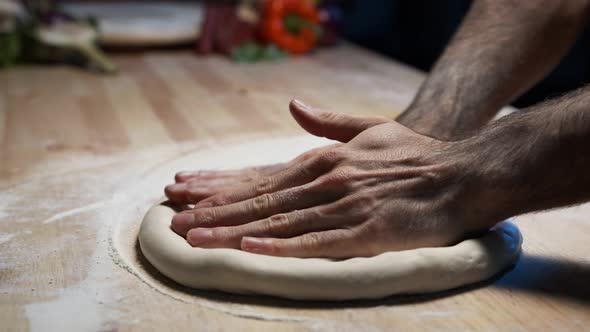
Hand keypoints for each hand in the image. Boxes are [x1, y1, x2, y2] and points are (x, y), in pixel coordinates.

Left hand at [170, 100, 495, 257]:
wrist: (461, 172)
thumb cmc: (414, 154)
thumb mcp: (368, 129)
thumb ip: (327, 122)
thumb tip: (294, 106)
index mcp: (323, 160)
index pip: (260, 176)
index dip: (221, 188)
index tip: (187, 194)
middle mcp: (325, 180)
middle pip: (260, 199)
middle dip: (214, 212)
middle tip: (176, 222)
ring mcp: (343, 206)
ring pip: (279, 220)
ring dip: (234, 231)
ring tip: (197, 238)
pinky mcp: (366, 232)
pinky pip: (317, 241)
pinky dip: (283, 245)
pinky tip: (253, 248)